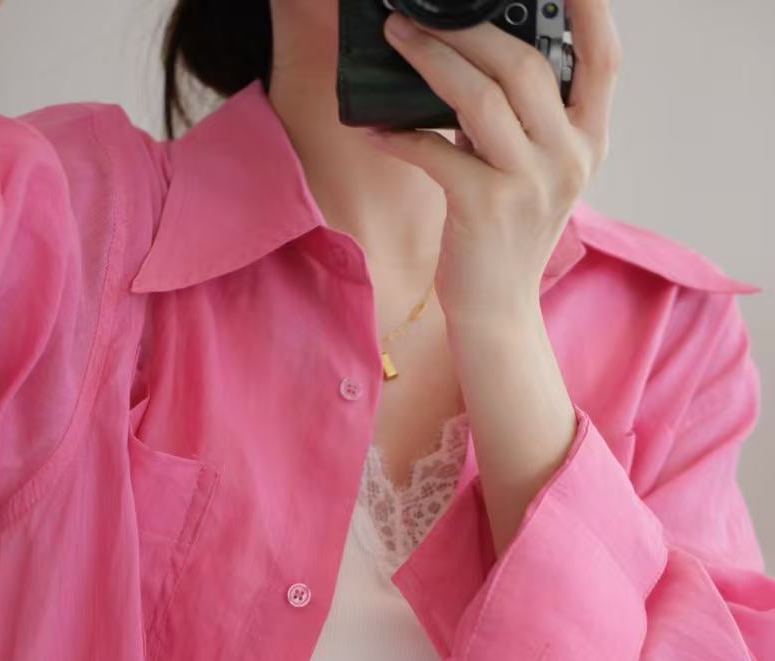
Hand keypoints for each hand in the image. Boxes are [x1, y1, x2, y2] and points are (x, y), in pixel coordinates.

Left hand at [365, 0, 621, 330]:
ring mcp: (530, 184)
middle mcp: (568, 158)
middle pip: (525, 65)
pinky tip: (374, 127)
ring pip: (482, 98)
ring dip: (432, 61)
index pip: (604, 61)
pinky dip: (401, 135)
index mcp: (588, 141)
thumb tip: (468, 58)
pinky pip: (437, 153)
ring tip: (397, 38)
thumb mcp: (530, 171)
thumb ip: (517, 119)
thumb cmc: (505, 235)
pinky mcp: (485, 209)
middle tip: (419, 12)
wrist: (498, 312)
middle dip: (467, 28)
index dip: (591, 10)